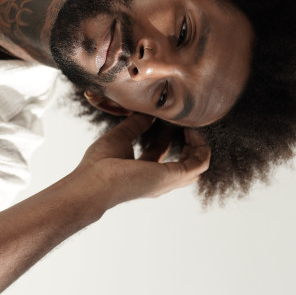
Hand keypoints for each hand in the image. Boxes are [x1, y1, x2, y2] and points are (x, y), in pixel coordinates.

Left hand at [75, 113, 210, 209]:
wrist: (94, 182)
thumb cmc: (99, 165)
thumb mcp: (119, 138)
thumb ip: (134, 125)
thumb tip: (148, 112)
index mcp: (143, 172)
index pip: (159, 151)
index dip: (163, 133)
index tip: (163, 117)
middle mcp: (158, 179)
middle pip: (181, 160)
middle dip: (184, 139)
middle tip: (181, 120)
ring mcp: (167, 180)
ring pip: (196, 164)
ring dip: (197, 143)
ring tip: (190, 124)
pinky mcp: (173, 176)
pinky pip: (200, 163)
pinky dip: (201, 147)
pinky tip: (191, 131)